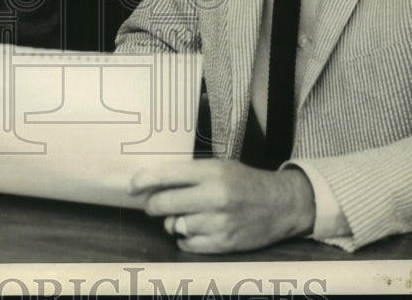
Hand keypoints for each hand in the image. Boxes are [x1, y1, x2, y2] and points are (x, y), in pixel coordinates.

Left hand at [129, 160, 315, 253]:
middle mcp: (214, 197)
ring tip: (187, 215)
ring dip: (174, 222)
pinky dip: (186, 237)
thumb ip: (189, 175)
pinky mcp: (223, 244)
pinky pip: (187, 243)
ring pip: (174, 225)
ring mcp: (218, 223)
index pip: (166, 175)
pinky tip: (197, 228)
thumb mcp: (219, 167)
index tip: (131, 187)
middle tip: (154, 204)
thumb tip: (153, 186)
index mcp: (211, 172)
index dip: (143, 181)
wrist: (281, 205)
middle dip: (153, 205)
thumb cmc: (245, 182)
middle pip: (163, 204)